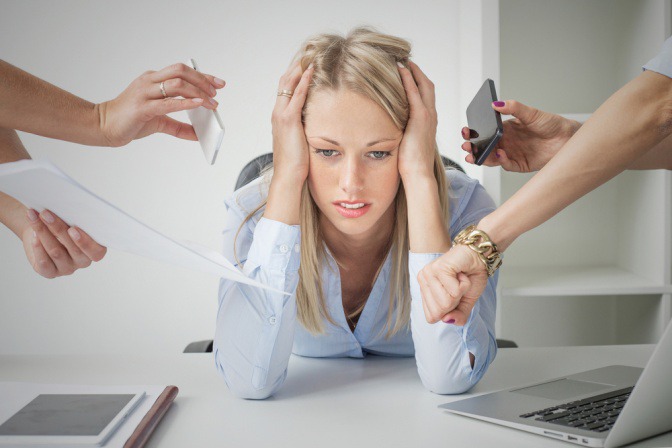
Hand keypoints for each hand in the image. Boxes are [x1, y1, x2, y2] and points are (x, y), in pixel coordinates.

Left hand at [21, 208, 105, 277]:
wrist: (44, 229)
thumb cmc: (63, 223)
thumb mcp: (73, 220)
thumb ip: (76, 220)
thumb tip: (68, 210)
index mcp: (94, 250)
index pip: (97, 252)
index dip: (86, 242)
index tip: (73, 228)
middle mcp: (82, 261)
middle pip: (73, 249)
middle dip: (58, 228)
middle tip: (46, 214)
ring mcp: (67, 268)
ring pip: (56, 252)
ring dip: (43, 233)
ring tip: (34, 217)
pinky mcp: (50, 272)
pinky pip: (44, 263)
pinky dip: (38, 247)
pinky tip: (34, 235)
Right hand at [96, 63, 225, 146]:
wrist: (104, 126)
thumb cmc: (129, 119)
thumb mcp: (159, 122)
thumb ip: (179, 127)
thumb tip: (197, 135)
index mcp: (153, 79)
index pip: (182, 71)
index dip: (203, 75)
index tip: (219, 83)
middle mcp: (149, 81)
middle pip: (181, 71)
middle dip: (202, 80)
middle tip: (216, 93)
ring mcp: (145, 92)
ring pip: (176, 83)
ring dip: (198, 92)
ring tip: (211, 103)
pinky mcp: (142, 107)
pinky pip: (167, 102)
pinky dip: (185, 103)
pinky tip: (198, 104)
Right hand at [270, 61, 313, 182]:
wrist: (288, 174)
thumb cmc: (295, 162)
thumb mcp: (299, 140)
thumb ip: (303, 128)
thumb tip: (314, 123)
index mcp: (279, 117)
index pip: (285, 89)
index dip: (294, 75)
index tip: (305, 63)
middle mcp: (277, 112)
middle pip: (284, 81)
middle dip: (296, 66)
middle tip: (308, 53)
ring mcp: (281, 115)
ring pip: (288, 84)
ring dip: (300, 69)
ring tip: (310, 56)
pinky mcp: (288, 119)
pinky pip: (297, 95)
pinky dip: (304, 81)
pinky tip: (312, 71)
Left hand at [397, 61, 437, 180]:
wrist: (418, 173)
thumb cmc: (410, 163)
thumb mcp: (406, 142)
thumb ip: (403, 131)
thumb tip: (390, 128)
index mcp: (429, 121)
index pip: (425, 96)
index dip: (418, 82)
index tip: (408, 73)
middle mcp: (431, 115)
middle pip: (427, 86)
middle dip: (417, 72)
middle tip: (406, 61)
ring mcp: (427, 115)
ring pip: (423, 85)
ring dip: (413, 71)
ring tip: (402, 61)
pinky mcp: (421, 117)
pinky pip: (414, 93)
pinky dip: (408, 79)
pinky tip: (400, 70)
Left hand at [417, 243, 487, 325]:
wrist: (479, 258)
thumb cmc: (471, 278)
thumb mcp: (466, 303)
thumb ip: (458, 316)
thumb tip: (446, 320)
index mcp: (425, 290)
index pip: (431, 317)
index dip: (448, 311)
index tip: (454, 295)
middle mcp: (423, 281)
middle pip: (438, 312)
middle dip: (454, 303)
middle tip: (457, 286)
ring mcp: (428, 274)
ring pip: (446, 303)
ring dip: (460, 292)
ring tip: (459, 278)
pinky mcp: (438, 268)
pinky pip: (454, 291)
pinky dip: (464, 284)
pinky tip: (461, 273)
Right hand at [461, 100, 580, 171]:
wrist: (568, 138)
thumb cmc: (551, 124)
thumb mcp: (531, 113)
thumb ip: (513, 108)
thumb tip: (496, 103)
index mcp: (505, 129)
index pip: (485, 132)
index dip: (474, 133)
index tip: (466, 131)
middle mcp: (507, 143)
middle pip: (485, 147)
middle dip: (473, 148)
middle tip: (466, 146)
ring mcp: (512, 154)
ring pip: (492, 158)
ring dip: (482, 158)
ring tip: (475, 156)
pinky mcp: (521, 165)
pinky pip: (507, 165)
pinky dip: (501, 161)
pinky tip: (500, 154)